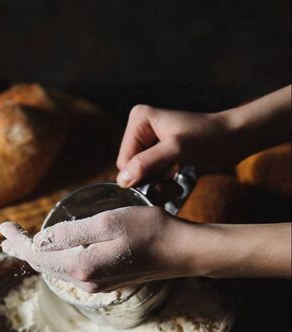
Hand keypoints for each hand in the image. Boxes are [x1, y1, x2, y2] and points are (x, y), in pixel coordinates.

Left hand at [0, 207, 201, 291]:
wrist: (180, 251)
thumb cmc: (149, 231)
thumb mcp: (106, 223)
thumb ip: (71, 232)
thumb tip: (42, 240)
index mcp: (82, 267)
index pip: (37, 255)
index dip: (17, 242)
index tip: (2, 228)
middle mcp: (85, 281)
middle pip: (44, 265)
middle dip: (23, 248)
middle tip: (6, 233)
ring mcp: (96, 284)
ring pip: (57, 268)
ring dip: (39, 254)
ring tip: (23, 242)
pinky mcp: (106, 281)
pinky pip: (72, 270)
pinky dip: (57, 258)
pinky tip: (54, 250)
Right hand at [116, 105, 233, 186]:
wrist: (233, 139)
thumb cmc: (208, 138)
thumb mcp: (175, 149)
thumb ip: (146, 163)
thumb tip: (122, 180)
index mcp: (139, 119)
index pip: (124, 161)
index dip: (138, 177)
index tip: (159, 184)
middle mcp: (141, 128)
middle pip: (130, 169)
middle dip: (149, 183)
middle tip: (169, 188)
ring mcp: (150, 142)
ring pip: (140, 176)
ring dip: (156, 187)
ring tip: (174, 188)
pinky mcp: (160, 154)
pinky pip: (150, 176)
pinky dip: (161, 185)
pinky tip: (175, 186)